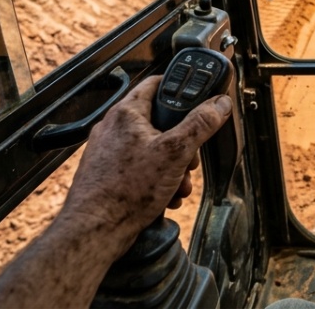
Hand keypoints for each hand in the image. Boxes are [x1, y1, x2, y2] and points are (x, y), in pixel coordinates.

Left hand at [59, 76, 231, 245]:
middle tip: (190, 158)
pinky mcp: (109, 174)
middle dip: (183, 144)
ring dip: (173, 167)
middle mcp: (114, 128)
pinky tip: (164, 196)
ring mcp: (110, 152)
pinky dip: (157, 180)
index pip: (157, 84)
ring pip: (153, 149)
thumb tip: (219, 104)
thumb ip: (200, 124)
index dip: (181, 89)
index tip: (199, 98)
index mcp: (127, 113)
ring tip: (177, 184)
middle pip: (160, 122)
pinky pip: (141, 169)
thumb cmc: (124, 191)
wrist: (95, 231)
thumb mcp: (175, 153)